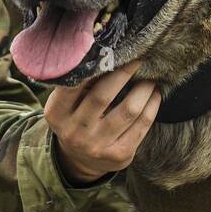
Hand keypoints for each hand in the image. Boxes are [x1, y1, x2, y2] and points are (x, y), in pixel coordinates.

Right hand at [45, 59, 160, 185]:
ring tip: (150, 76)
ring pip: (129, 110)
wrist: (80, 161)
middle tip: (138, 57)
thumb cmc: (75, 119)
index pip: (73, 85)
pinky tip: (154, 94)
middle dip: (124, 73)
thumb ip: (76, 83)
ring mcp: (97, 146)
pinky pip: (142, 125)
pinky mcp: (119, 155)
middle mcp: (74, 132)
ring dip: (144, 89)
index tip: (111, 50)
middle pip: (102, 96)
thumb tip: (104, 51)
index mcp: (56, 114)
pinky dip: (152, 105)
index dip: (93, 67)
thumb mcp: (63, 104)